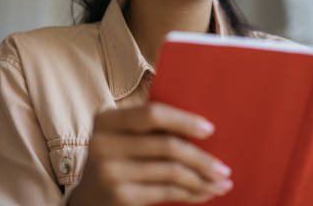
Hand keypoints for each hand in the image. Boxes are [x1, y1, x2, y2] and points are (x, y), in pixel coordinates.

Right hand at [69, 102, 232, 205]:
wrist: (87, 200)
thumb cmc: (118, 160)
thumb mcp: (124, 137)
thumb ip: (151, 127)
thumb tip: (205, 126)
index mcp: (107, 119)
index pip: (152, 114)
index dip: (184, 121)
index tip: (210, 129)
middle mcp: (103, 143)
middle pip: (167, 145)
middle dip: (202, 158)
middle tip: (225, 168)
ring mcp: (110, 172)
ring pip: (171, 171)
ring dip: (202, 179)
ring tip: (221, 183)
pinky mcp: (119, 196)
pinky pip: (166, 191)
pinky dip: (191, 193)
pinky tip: (205, 193)